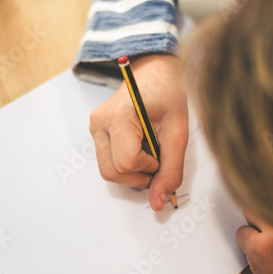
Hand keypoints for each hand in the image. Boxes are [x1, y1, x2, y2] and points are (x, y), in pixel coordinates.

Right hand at [89, 54, 187, 211]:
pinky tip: (140, 147)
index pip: (127, 163)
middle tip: (158, 159)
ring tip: (150, 151)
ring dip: (132, 171)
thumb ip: (171, 170)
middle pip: (113, 173)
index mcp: (118, 117)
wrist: (155, 70)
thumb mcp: (178, 131)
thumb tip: (158, 203)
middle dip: (138, 176)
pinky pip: (108, 161)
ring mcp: (94, 127)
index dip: (150, 168)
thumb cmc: (169, 93)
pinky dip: (126, 163)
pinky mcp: (97, 131)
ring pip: (108, 170)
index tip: (162, 154)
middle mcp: (99, 123)